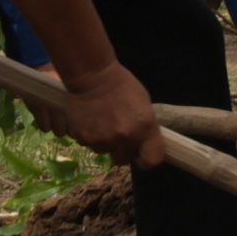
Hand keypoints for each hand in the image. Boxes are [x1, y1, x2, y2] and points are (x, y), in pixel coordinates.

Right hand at [44, 60, 163, 167]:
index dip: (146, 160)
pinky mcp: (84, 138)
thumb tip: (141, 141)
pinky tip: (90, 119)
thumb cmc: (121, 85)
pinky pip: (88, 143)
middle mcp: (125, 138)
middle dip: (120, 150)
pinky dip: (88, 135)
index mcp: (145, 128)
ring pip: (103, 151)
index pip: (152, 159)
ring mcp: (103, 140)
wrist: (93, 75)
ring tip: (101, 121)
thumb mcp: (142, 103)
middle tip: (116, 134)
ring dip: (103, 141)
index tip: (140, 155)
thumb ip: (143, 126)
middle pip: (123, 160)